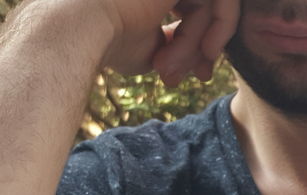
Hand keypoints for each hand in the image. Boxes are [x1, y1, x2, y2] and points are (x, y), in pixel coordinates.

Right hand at [92, 0, 239, 84]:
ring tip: (184, 68)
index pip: (191, 10)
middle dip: (205, 45)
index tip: (199, 74)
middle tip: (201, 76)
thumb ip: (175, 43)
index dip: (199, 43)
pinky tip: (207, 51)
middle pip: (202, 7)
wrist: (84, 26)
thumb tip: (198, 54)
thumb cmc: (110, 41)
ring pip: (208, 5)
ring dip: (201, 42)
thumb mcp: (152, 46)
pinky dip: (223, 24)